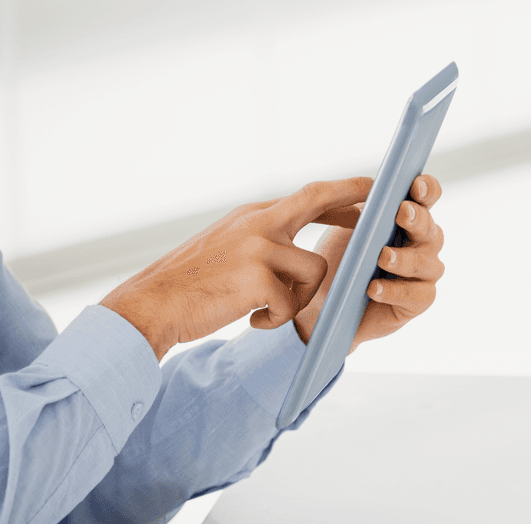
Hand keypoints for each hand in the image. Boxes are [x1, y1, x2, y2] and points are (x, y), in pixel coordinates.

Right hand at [101, 178, 372, 360]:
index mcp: (254, 215)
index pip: (309, 196)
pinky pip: (291, 303)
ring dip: (300, 298)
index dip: (343, 196)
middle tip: (378, 210)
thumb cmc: (192, 285)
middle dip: (353, 202)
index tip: (369, 194)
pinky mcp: (257, 278)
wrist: (152, 305)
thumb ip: (262, 241)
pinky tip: (252, 321)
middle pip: (319, 199)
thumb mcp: (229, 249)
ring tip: (268, 311)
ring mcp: (258, 247)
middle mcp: (258, 222)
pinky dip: (276, 319)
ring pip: (315, 270)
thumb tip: (298, 248)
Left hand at [292, 174, 444, 351]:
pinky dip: (394, 291)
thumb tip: (372, 186)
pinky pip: (416, 296)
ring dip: (405, 259)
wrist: (327, 302)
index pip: (427, 197)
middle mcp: (423, 244)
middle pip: (431, 229)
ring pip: (427, 263)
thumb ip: (366, 208)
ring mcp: (424, 274)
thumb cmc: (340, 259)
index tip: (415, 185)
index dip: (427, 189)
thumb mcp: (348, 227)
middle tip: (401, 213)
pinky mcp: (417, 302)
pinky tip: (374, 288)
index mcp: (409, 218)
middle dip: (417, 220)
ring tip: (383, 257)